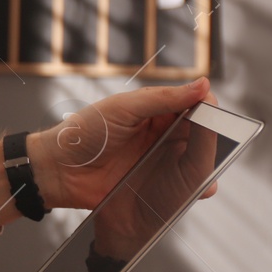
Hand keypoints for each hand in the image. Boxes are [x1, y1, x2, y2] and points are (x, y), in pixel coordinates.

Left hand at [30, 77, 216, 211]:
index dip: (207, 107)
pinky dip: (197, 186)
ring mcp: (161, 160)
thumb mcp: (122, 109)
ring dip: (209, 163)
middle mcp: (163, 135)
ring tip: (208, 163)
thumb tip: (202, 85)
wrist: (57, 170)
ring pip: (198, 160)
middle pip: (202, 134)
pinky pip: (186, 185)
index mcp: (155, 111)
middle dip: (214, 137)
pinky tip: (200, 186)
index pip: (194, 105)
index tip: (212, 112)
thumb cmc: (82, 133)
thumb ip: (162, 99)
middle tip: (214, 142)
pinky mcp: (157, 185)